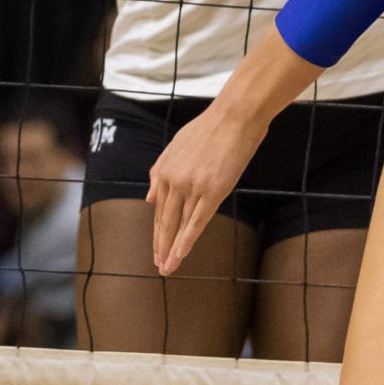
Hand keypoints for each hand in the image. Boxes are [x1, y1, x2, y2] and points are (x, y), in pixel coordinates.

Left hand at [145, 94, 270, 274]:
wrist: (234, 116)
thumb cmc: (209, 130)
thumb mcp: (176, 146)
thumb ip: (159, 171)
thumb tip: (149, 198)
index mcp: (164, 170)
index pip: (158, 209)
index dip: (157, 233)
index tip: (157, 250)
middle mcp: (174, 180)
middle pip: (165, 221)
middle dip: (161, 246)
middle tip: (159, 267)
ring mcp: (192, 186)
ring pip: (179, 225)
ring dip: (172, 249)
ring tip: (168, 268)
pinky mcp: (213, 190)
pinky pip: (197, 220)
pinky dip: (187, 239)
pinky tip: (181, 254)